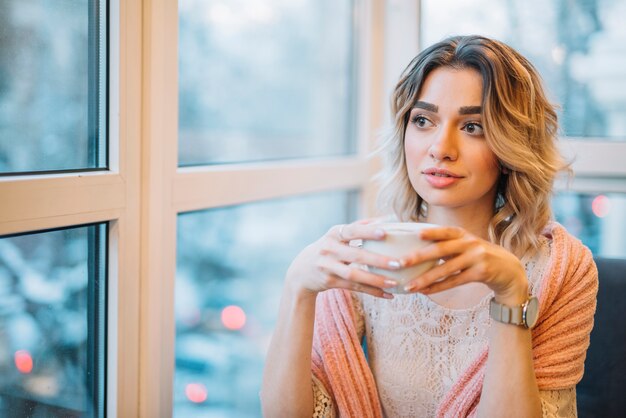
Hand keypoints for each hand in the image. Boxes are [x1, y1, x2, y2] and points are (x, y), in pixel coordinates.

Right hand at [285, 220, 401, 298]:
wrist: (301, 271)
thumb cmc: (327, 249)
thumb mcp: (336, 235)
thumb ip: (357, 227)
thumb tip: (383, 219)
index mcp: (333, 234)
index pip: (352, 231)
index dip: (367, 231)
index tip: (384, 232)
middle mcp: (329, 249)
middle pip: (355, 255)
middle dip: (377, 260)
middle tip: (397, 263)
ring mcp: (328, 267)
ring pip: (354, 275)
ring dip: (375, 279)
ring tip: (393, 282)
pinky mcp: (329, 282)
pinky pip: (354, 288)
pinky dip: (371, 291)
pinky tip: (387, 294)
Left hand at [402, 226, 527, 303]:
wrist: (510, 271)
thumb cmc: (480, 257)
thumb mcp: (467, 246)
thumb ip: (448, 245)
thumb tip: (419, 248)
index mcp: (464, 235)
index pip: (445, 231)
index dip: (431, 232)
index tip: (415, 233)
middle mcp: (470, 244)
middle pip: (441, 250)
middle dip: (418, 257)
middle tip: (400, 262)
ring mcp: (476, 258)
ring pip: (445, 269)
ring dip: (425, 278)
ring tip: (409, 285)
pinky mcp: (481, 273)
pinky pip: (455, 281)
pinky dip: (438, 287)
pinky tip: (425, 291)